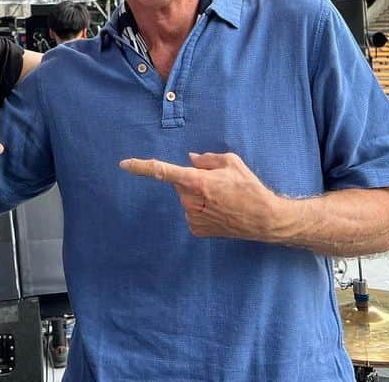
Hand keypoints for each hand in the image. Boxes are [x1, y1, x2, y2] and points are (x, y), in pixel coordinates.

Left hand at [120, 151, 282, 240]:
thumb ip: (206, 159)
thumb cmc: (249, 188)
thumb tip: (191, 160)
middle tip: (216, 184)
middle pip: (180, 184)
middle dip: (192, 180)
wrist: (264, 220)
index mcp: (196, 181)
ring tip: (222, 199)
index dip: (141, 167)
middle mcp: (190, 201)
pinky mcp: (197, 230)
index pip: (162, 171)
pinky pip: (192, 212)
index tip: (124, 164)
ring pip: (186, 198)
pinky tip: (220, 211)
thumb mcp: (231, 162)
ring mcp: (192, 217)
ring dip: (198, 196)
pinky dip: (202, 209)